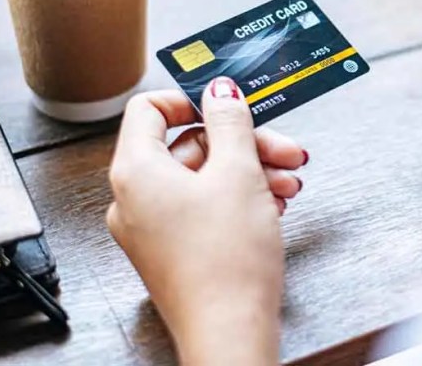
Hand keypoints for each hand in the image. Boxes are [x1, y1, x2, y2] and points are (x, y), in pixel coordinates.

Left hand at [106, 79, 307, 365]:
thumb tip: (220, 90)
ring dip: (250, 171)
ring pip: (202, 178)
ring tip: (288, 181)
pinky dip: (238, 199)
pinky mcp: (174, 250)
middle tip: (282, 147)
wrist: (230, 331)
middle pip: (188, 146)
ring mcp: (152, 228)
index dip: (191, 99)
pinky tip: (274, 204)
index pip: (149, 108)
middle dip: (243, 143)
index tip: (227, 104)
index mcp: (136, 171)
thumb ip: (230, 121)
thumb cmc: (226, 260)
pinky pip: (203, 208)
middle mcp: (134, 199)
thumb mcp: (238, 171)